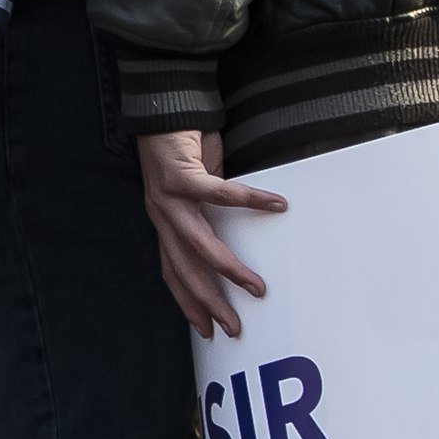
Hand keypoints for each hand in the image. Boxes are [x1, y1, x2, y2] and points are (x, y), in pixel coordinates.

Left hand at [137, 128, 288, 338]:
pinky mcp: (182, 175)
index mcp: (165, 223)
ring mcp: (169, 198)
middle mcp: (162, 216)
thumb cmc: (183, 148)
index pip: (173, 272)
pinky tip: (276, 206)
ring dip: (228, 270)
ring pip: (199, 245)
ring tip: (256, 287)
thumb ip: (209, 213)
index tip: (206, 331)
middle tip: (233, 327)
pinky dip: (250, 200)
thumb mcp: (195, 189)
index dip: (188, 302)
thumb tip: (239, 230)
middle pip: (185, 270)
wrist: (163, 107)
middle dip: (208, 302)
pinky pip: (220, 194)